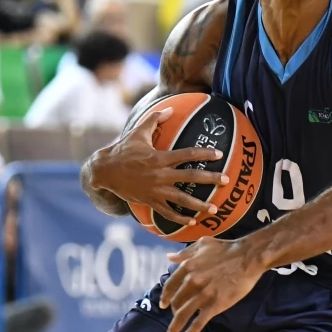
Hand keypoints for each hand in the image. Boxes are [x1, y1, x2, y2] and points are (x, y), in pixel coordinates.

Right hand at [90, 107, 225, 224]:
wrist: (105, 171)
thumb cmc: (122, 150)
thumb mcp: (138, 132)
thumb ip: (155, 119)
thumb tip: (170, 109)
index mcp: (160, 157)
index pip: (188, 154)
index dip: (205, 153)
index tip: (219, 154)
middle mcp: (160, 174)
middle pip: (190, 177)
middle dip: (211, 178)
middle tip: (226, 180)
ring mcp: (155, 190)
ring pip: (182, 199)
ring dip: (200, 205)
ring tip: (215, 209)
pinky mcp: (149, 201)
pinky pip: (168, 213)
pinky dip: (180, 218)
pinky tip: (192, 221)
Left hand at [160, 236, 264, 331]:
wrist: (248, 257)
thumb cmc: (226, 249)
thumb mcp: (202, 244)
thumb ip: (184, 253)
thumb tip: (169, 257)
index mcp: (187, 267)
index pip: (170, 286)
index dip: (165, 297)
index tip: (163, 305)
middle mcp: (191, 282)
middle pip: (176, 302)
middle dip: (173, 312)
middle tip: (175, 317)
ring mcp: (202, 295)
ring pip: (183, 315)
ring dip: (175, 327)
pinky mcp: (215, 305)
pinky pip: (199, 321)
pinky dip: (190, 331)